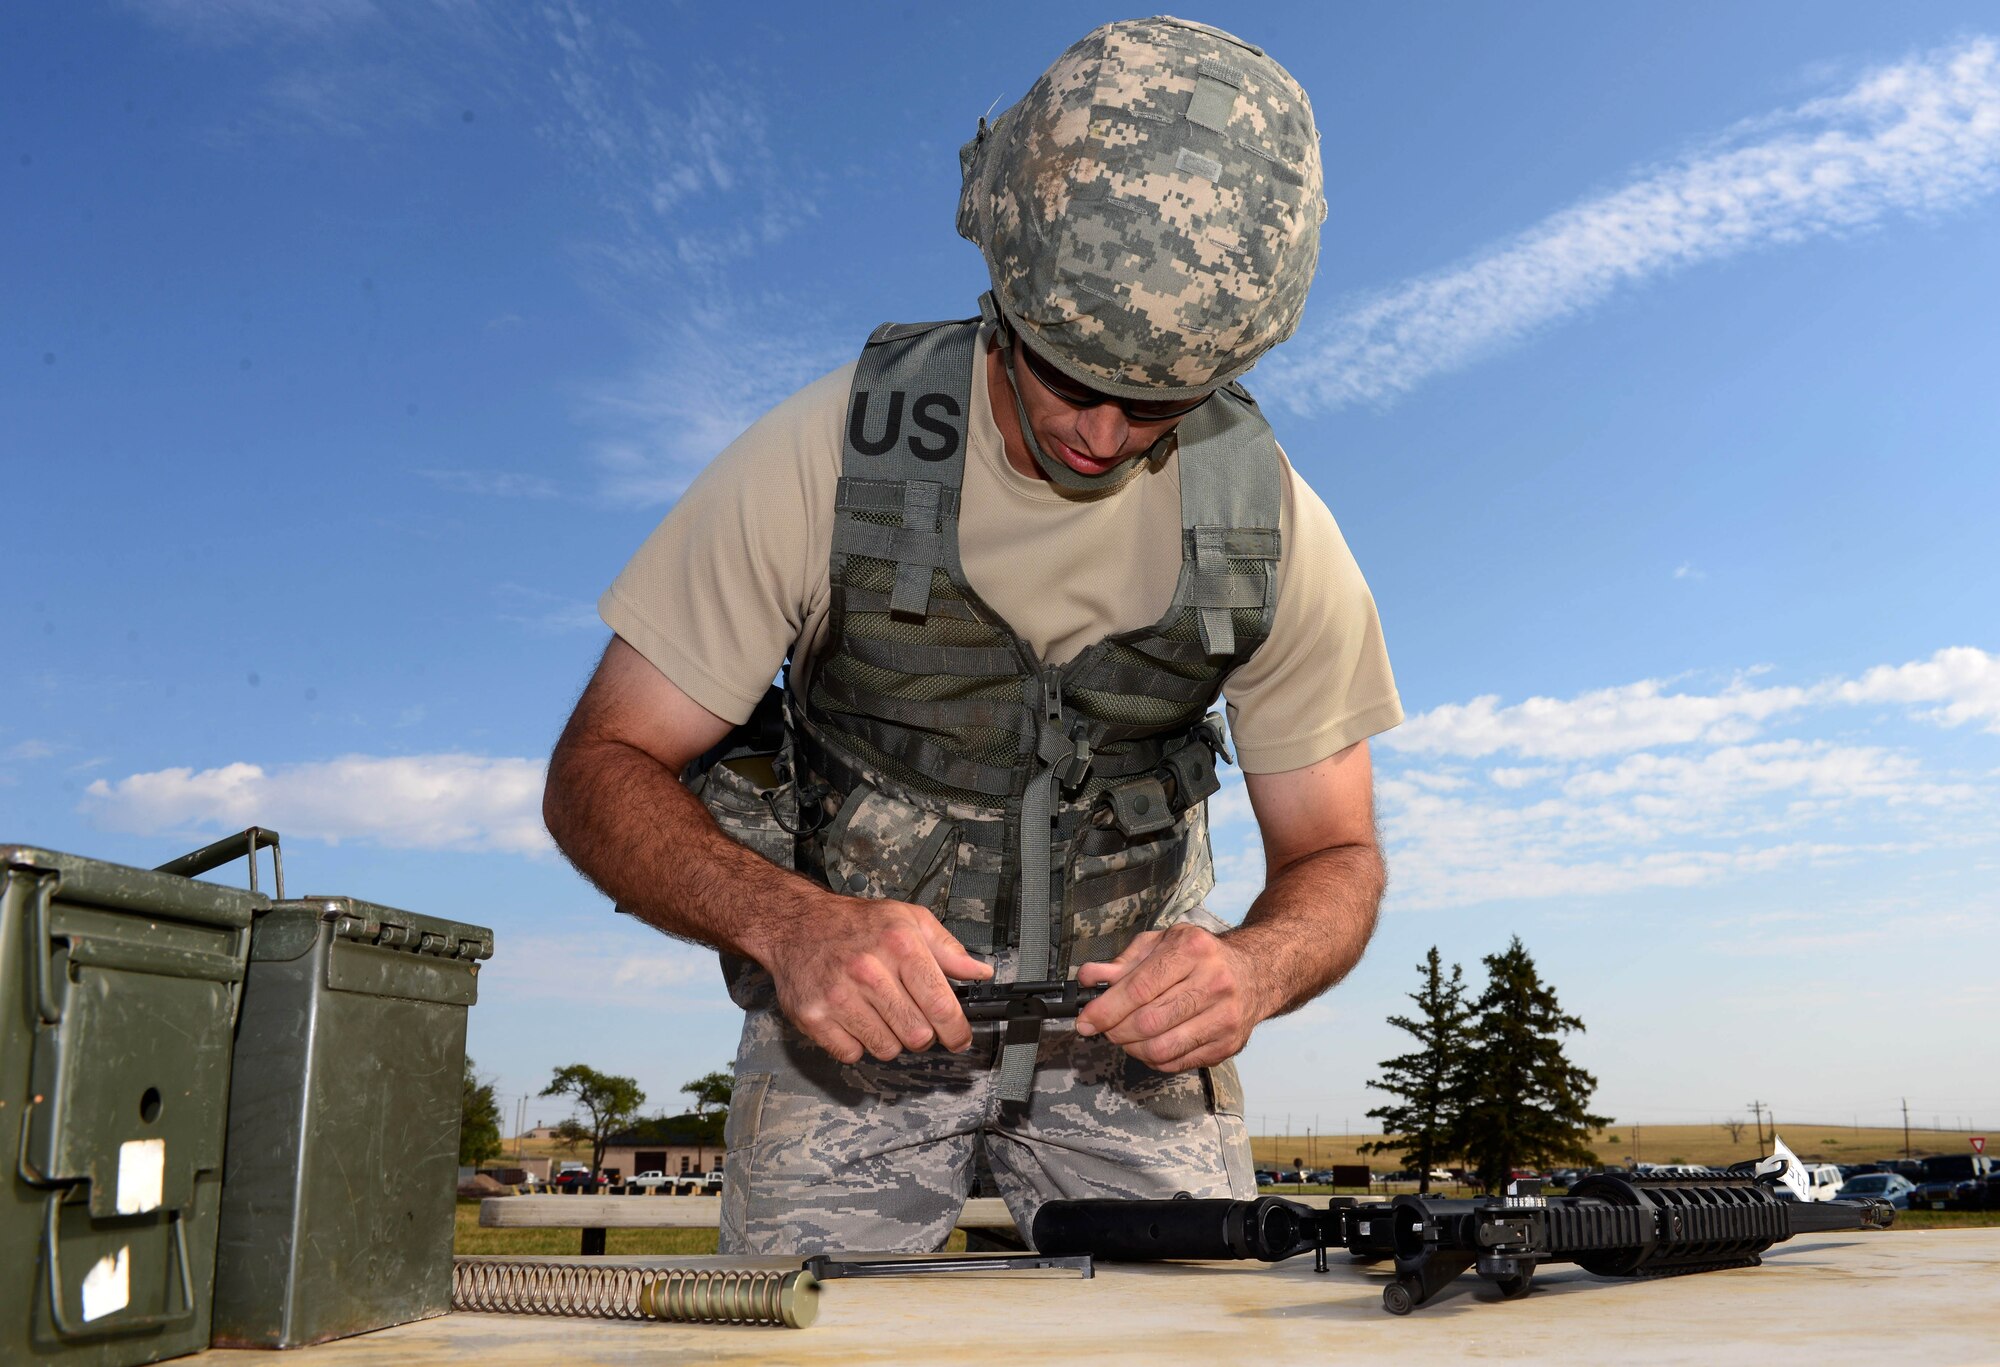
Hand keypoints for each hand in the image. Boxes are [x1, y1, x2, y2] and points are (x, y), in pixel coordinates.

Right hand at [758, 893, 992, 1063]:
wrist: (797, 924)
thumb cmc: (856, 924)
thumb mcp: (908, 919)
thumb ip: (948, 948)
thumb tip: (980, 972)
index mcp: (899, 944)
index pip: (941, 1005)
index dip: (957, 1031)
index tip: (959, 1038)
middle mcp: (868, 970)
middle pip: (917, 1035)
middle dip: (923, 1034)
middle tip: (914, 1019)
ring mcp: (838, 996)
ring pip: (887, 1049)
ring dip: (890, 1039)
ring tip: (880, 1013)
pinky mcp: (814, 1017)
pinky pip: (852, 1054)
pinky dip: (858, 1044)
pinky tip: (855, 1018)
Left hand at [1074, 924, 1275, 1072]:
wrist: (1255, 972)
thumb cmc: (1200, 956)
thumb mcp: (1161, 944)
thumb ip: (1123, 962)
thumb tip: (1089, 979)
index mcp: (1193, 950)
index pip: (1139, 988)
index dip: (1106, 1008)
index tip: (1086, 1020)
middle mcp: (1213, 982)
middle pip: (1149, 1021)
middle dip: (1115, 1030)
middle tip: (1104, 1028)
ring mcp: (1225, 1017)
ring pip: (1162, 1048)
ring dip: (1132, 1048)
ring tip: (1125, 1037)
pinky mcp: (1228, 1044)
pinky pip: (1177, 1062)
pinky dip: (1153, 1059)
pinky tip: (1148, 1044)